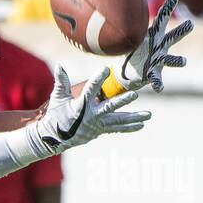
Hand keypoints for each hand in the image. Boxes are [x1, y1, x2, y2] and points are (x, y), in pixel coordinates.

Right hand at [31, 67, 149, 154]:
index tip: (105, 69)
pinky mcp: (100, 131)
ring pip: (118, 121)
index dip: (97, 79)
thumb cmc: (55, 115)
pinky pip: (116, 129)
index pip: (90, 90)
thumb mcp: (58, 98)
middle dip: (122, 101)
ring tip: (148, 115)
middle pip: (109, 107)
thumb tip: (60, 65)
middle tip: (134, 95)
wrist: (54, 138)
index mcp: (80, 105)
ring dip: (134, 118)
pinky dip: (128, 127)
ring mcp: (97, 125)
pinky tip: (141, 125)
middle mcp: (91, 116)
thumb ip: (61, 81)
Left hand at [118, 0, 192, 92]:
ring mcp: (159, 60)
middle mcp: (160, 46)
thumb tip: (110, 6)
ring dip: (177, 60)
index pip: (162, 19)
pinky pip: (156, 78)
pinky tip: (159, 88)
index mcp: (153, 35)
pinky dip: (158, 83)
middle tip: (191, 24)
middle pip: (173, 36)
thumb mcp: (129, 37)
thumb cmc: (132, 51)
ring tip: (183, 62)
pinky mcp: (153, 73)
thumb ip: (125, 25)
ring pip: (170, 59)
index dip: (168, 7)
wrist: (129, 72)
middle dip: (182, 30)